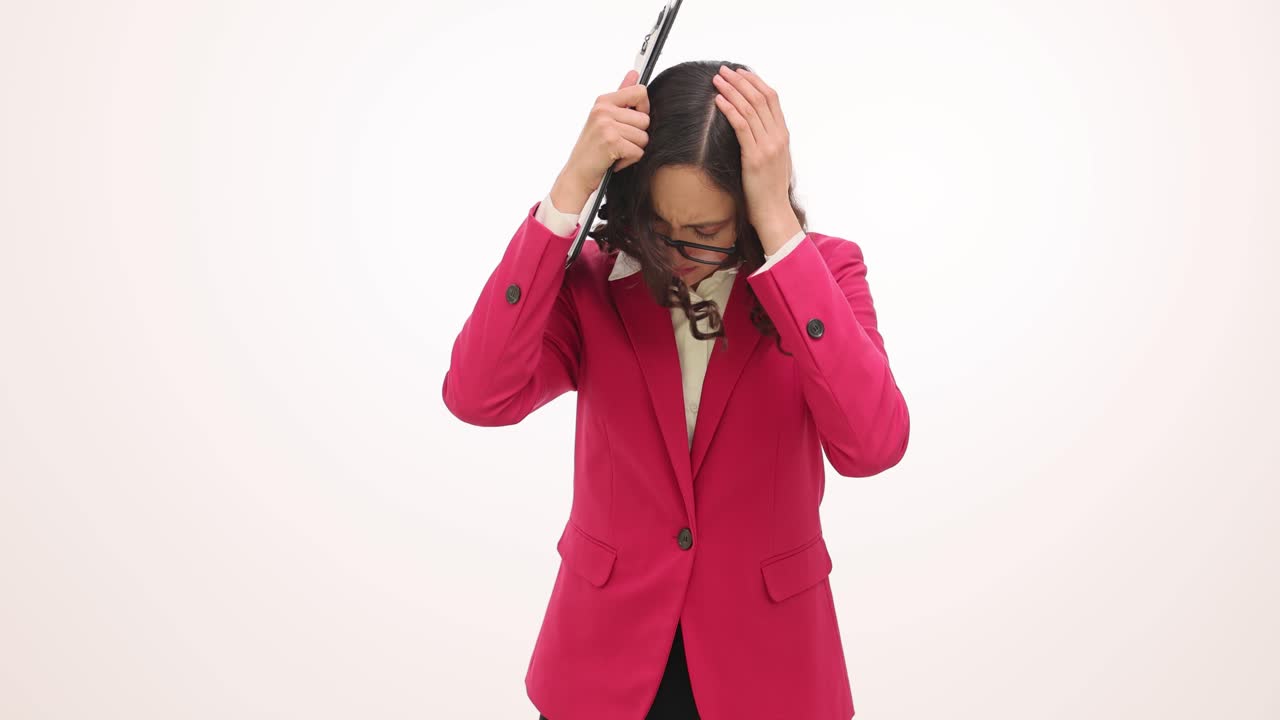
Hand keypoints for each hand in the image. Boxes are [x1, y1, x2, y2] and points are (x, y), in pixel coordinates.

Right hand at [552, 69, 650, 214]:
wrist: (576, 175)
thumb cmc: (592, 149)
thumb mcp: (604, 119)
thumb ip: (622, 96)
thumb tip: (634, 73)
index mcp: (603, 101)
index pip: (640, 92)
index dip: (643, 110)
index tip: (631, 122)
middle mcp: (603, 110)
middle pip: (646, 120)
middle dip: (637, 137)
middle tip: (618, 143)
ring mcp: (606, 125)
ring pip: (644, 137)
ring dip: (633, 150)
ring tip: (615, 152)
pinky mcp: (611, 142)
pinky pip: (638, 151)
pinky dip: (629, 161)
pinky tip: (614, 161)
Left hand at [711, 66, 801, 252]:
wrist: (773, 212)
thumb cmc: (769, 191)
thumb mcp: (774, 161)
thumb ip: (767, 142)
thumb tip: (756, 128)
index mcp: (783, 135)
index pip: (771, 98)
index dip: (755, 81)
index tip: (740, 72)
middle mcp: (778, 137)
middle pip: (760, 98)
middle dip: (740, 80)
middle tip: (724, 70)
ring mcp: (768, 146)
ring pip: (750, 108)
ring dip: (732, 90)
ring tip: (718, 80)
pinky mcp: (755, 157)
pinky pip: (741, 126)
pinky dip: (729, 110)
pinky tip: (719, 101)